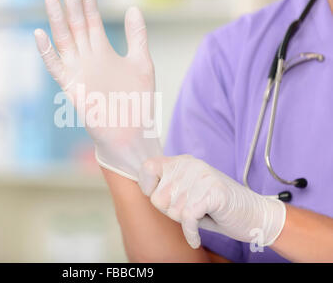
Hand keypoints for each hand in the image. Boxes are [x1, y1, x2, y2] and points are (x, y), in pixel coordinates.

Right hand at [34, 0, 160, 179]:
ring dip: (57, 19)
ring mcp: (78, 71)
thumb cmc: (137, 102)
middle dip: (72, 0)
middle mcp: (88, 57)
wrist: (131, 134)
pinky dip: (48, 53)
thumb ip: (137, 37)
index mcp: (104, 49)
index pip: (92, 16)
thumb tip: (133, 8)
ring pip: (64, 39)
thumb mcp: (142, 63)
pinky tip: (40, 34)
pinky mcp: (72, 88)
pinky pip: (56, 67)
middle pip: (77, 22)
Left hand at [139, 155, 286, 248]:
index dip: (147, 186)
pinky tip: (196, 237)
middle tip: (190, 211)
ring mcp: (202, 177)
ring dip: (185, 221)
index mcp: (181, 161)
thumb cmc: (217, 207)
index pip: (147, 167)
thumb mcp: (188, 191)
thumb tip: (143, 188)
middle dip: (171, 212)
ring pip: (173, 210)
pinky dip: (191, 232)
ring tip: (201, 214)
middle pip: (157, 198)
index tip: (157, 196)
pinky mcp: (212, 192)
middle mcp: (189, 165)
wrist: (254, 215)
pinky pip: (188, 218)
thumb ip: (167, 187)